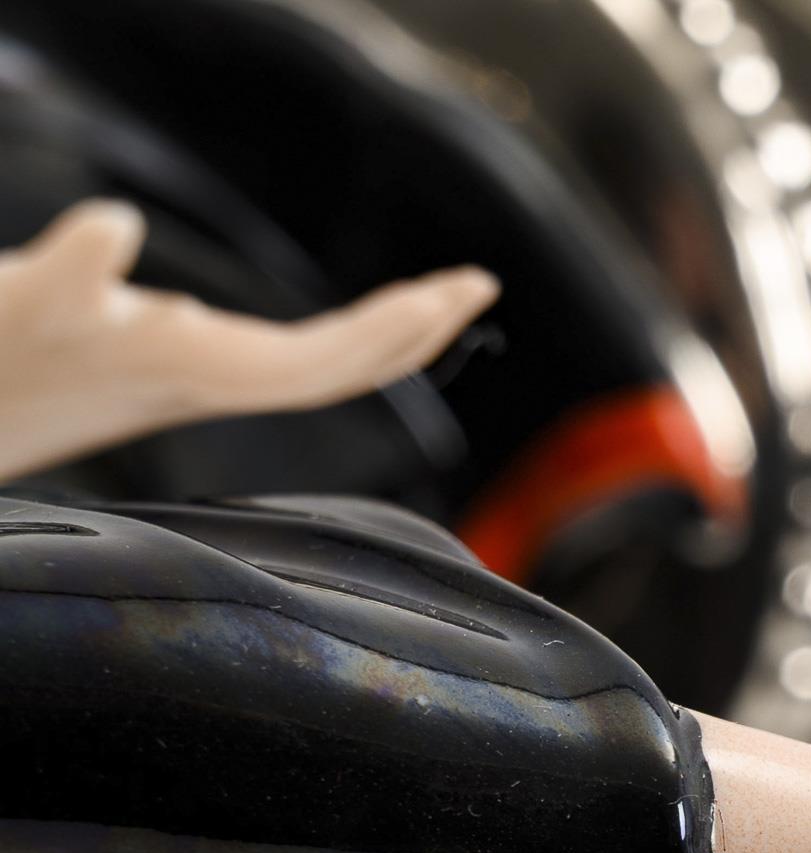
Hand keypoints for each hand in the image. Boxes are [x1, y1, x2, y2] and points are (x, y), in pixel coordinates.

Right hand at [0, 199, 498, 479]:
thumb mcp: (20, 306)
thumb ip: (64, 275)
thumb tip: (113, 225)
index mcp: (184, 371)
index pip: (315, 365)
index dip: (385, 336)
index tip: (446, 299)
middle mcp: (198, 381)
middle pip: (332, 371)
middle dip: (410, 332)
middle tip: (478, 287)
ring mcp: (184, 377)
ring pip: (309, 368)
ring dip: (381, 337)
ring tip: (441, 303)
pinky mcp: (158, 365)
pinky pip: (275, 359)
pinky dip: (332, 338)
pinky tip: (357, 330)